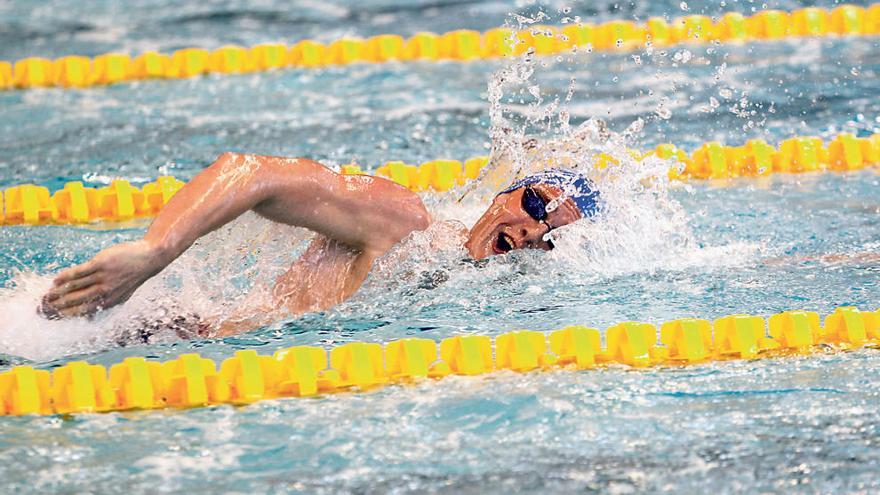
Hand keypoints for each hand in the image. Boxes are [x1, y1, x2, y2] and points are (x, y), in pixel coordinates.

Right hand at [40, 240, 164, 318]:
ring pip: (74, 287)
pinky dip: (65, 277)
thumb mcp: (121, 296)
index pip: (81, 312)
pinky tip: (56, 280)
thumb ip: (104, 305)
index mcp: (109, 303)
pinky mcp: (101, 264)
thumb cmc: (132, 277)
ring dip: (57, 291)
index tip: (50, 315)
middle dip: (56, 305)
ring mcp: (103, 278)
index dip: (63, 314)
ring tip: (46, 294)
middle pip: (74, 301)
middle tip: (41, 306)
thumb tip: (87, 318)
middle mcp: (105, 292)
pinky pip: (79, 272)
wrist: (148, 259)